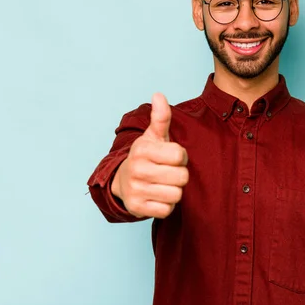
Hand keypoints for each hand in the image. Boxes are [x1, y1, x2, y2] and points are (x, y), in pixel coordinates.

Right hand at [111, 93, 188, 217]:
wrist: (122, 181)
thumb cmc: (146, 157)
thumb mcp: (153, 136)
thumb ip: (160, 118)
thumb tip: (159, 95)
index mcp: (142, 149)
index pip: (180, 156)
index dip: (180, 157)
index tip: (170, 157)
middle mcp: (136, 169)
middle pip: (182, 177)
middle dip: (179, 175)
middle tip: (167, 172)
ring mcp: (135, 190)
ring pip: (176, 195)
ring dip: (174, 191)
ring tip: (162, 184)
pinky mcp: (137, 208)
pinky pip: (167, 210)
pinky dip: (166, 205)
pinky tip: (157, 196)